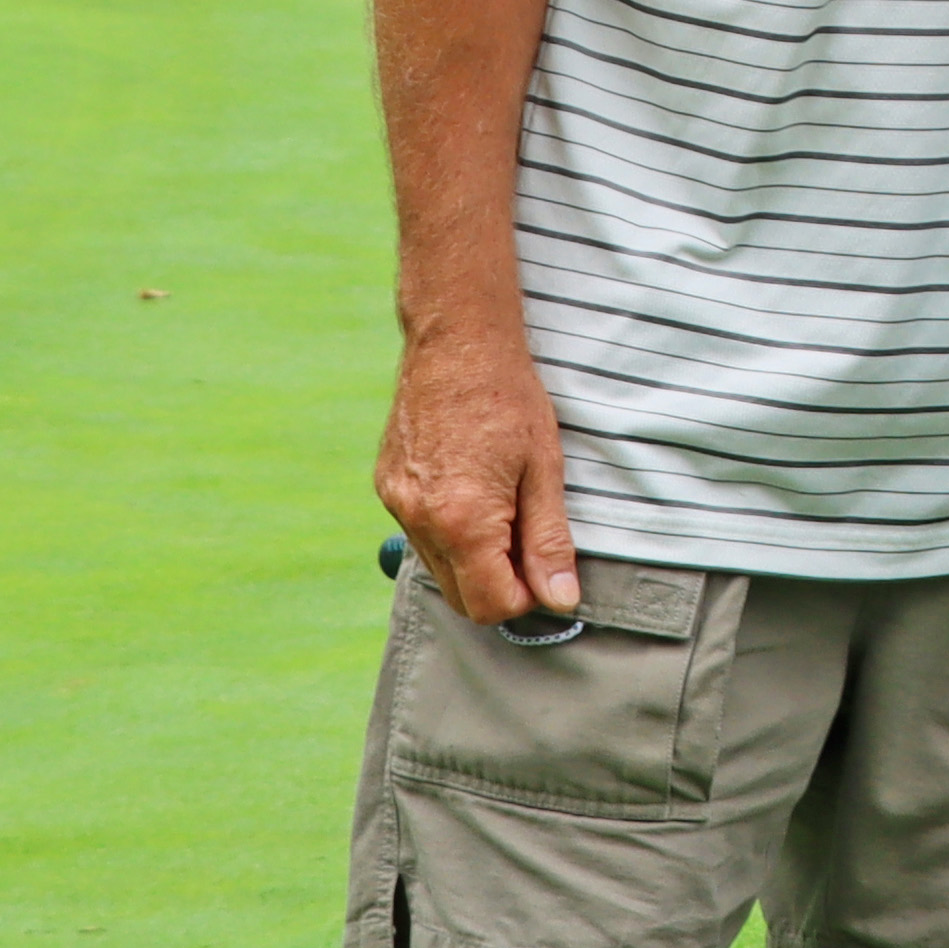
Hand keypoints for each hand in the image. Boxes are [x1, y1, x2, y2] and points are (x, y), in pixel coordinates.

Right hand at [379, 310, 579, 625]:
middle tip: (526, 535)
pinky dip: (449, 530)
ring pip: (439, 568)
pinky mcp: (387, 486)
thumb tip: (561, 600)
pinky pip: (420, 534)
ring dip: (473, 557)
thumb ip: (549, 541)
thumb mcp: (544, 470)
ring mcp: (397, 504)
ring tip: (501, 502)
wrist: (457, 341)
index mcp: (463, 521)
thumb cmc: (508, 398)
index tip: (543, 564)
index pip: (491, 606)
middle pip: (460, 597)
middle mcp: (419, 520)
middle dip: (498, 583)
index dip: (526, 596)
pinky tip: (471, 486)